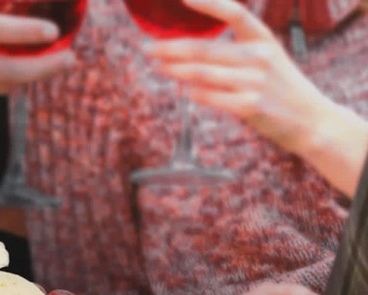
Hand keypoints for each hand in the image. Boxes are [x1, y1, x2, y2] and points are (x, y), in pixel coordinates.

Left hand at [144, 0, 333, 156]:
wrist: (309, 119)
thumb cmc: (281, 89)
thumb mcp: (267, 58)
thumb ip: (236, 53)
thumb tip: (192, 56)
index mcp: (263, 38)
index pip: (234, 13)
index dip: (209, 4)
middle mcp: (259, 56)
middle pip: (205, 49)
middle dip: (171, 48)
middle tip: (148, 49)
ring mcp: (254, 82)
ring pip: (203, 74)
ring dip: (176, 70)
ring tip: (158, 67)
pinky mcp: (250, 106)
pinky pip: (212, 98)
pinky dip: (195, 94)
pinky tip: (183, 91)